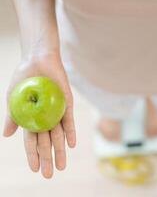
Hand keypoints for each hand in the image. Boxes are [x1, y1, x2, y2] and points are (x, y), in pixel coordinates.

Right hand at [3, 53, 75, 178]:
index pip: (31, 142)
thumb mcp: (13, 98)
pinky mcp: (67, 105)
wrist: (38, 59)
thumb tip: (7, 136)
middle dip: (47, 158)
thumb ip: (12, 116)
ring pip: (59, 135)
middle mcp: (45, 118)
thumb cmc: (24, 78)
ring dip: (61, 150)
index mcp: (31, 119)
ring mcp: (57, 113)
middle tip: (49, 175)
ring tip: (62, 166)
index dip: (33, 156)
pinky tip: (72, 144)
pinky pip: (69, 121)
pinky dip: (70, 132)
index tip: (34, 170)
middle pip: (46, 142)